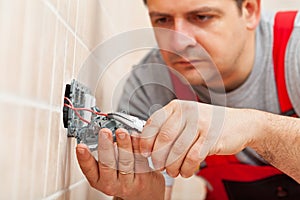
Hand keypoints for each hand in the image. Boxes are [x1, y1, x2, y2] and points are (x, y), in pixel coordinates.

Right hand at [76, 128, 164, 199]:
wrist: (145, 191)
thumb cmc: (123, 177)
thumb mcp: (108, 171)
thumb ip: (104, 155)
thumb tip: (102, 133)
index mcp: (100, 180)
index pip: (89, 170)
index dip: (84, 159)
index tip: (81, 146)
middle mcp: (113, 183)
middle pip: (108, 165)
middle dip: (105, 147)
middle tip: (104, 133)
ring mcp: (129, 182)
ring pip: (126, 162)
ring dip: (123, 145)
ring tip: (121, 133)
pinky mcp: (143, 178)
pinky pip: (140, 160)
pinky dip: (138, 147)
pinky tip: (136, 137)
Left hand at [139, 100, 257, 177]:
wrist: (239, 123)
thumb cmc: (207, 123)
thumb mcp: (186, 118)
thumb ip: (168, 126)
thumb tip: (147, 145)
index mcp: (177, 106)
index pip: (154, 123)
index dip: (145, 140)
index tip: (145, 153)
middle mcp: (187, 112)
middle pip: (164, 138)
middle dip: (158, 157)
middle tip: (158, 166)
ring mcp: (201, 124)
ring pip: (178, 150)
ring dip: (172, 165)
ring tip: (172, 171)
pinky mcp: (212, 137)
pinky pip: (192, 158)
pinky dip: (186, 168)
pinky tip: (185, 172)